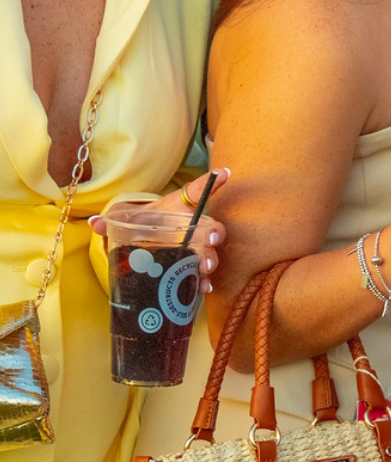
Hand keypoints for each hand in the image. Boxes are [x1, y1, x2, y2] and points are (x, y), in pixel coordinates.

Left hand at [89, 169, 228, 292]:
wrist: (147, 241)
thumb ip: (112, 221)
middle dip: (215, 234)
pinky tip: (203, 288)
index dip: (212, 181)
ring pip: (210, 251)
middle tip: (212, 240)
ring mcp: (196, 248)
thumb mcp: (129, 220)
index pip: (197, 191)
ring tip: (207, 268)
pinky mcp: (192, 266)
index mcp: (180, 208)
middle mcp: (193, 227)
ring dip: (211, 259)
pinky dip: (204, 281)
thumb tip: (94, 222)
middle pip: (211, 227)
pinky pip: (202, 273)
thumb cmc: (144, 224)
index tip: (224, 172)